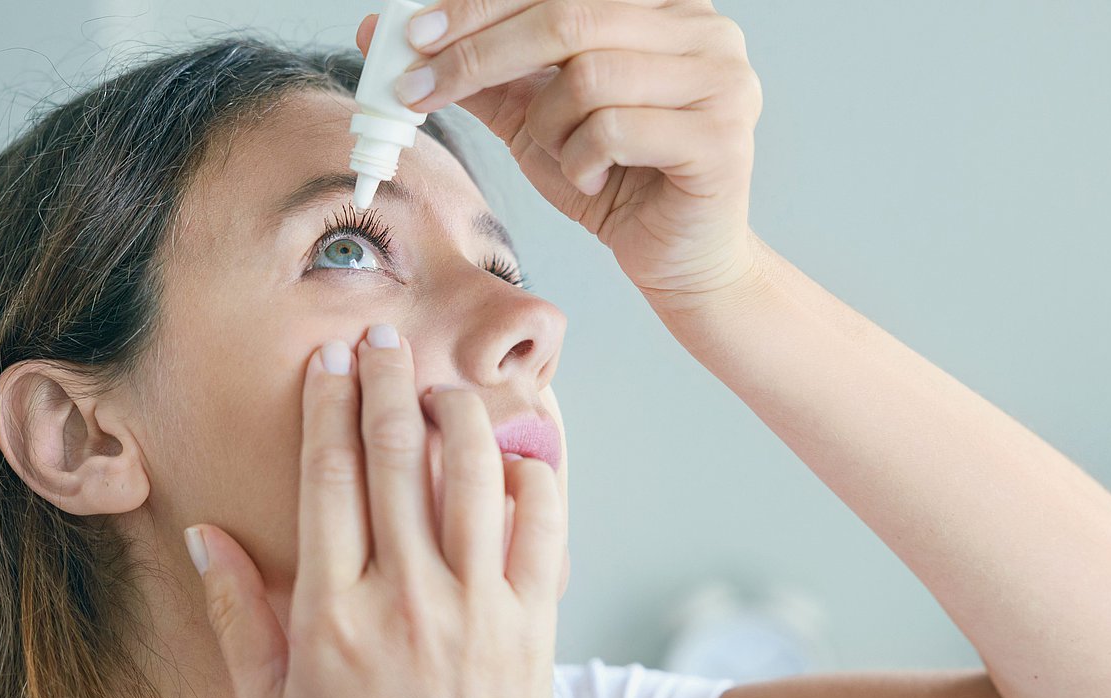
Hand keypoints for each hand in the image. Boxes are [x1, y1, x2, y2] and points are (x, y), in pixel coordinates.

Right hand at [184, 324, 564, 697]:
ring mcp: (477, 610)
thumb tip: (205, 536)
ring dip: (459, 413)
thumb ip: (237, 618)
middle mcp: (405, 599)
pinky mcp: (535, 624)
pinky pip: (545, 528)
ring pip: (473, 475)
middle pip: (396, 457)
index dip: (327, 407)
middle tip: (382, 336)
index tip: (329, 361)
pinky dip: (533, 478)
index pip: (328, 478)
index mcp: (331, 614)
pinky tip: (512, 456)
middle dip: (386, 382)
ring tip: (441, 388)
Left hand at [356, 0, 764, 301]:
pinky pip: (615, 129)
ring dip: (548, 126)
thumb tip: (388, 31)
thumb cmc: (612, 180)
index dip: (481, 4)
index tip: (414, 35)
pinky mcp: (721, 138)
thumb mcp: (534, 116)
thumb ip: (479, 72)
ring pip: (589, 76)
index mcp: (662, 5)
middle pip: (569, 16)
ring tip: (559, 154)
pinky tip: (593, 179)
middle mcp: (704, 29)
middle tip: (420, 89)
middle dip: (479, 54)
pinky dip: (581, 160)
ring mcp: (722, 80)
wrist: (677, 258)